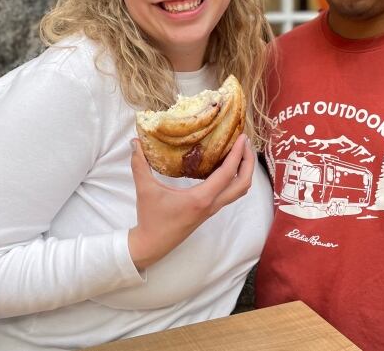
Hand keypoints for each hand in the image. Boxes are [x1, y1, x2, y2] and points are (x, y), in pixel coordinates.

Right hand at [126, 134, 254, 268]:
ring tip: (240, 152)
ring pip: (239, 191)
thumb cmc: (151, 218)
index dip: (237, 154)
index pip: (227, 174)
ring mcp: (212, 208)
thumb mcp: (145, 190)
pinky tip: (225, 166)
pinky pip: (229, 193)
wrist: (152, 245)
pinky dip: (234, 179)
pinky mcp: (209, 210)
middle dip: (248, 162)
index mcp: (201, 198)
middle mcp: (212, 204)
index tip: (242, 138)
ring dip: (244, 171)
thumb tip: (135, 142)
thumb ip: (139, 165)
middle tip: (245, 143)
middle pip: (243, 184)